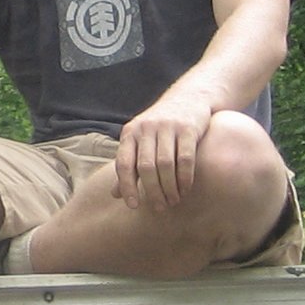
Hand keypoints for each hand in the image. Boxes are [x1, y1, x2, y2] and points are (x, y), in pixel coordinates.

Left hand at [112, 87, 217, 213]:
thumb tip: (115, 194)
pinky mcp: (188, 128)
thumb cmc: (160, 127)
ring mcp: (167, 127)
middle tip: (160, 207)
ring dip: (169, 187)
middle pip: (146, 167)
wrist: (189, 97)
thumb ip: (129, 166)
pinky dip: (185, 178)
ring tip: (173, 201)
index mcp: (130, 133)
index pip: (124, 164)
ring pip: (165, 164)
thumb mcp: (140, 141)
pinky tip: (185, 189)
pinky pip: (185, 158)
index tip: (133, 205)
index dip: (127, 186)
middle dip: (152, 191)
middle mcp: (146, 128)